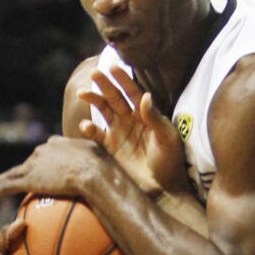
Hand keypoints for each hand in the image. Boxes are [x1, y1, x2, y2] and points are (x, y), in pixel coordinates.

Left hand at [0, 135, 103, 199]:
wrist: (94, 171)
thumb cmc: (106, 169)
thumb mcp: (106, 162)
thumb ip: (104, 165)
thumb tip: (116, 178)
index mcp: (60, 144)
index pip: (47, 153)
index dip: (42, 161)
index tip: (38, 166)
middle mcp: (44, 151)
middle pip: (28, 163)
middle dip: (19, 171)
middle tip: (8, 178)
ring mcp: (35, 165)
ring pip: (11, 174)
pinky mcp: (30, 179)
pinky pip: (6, 185)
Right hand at [77, 68, 187, 196]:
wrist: (163, 188)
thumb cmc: (171, 161)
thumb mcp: (167, 138)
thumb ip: (155, 117)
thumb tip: (145, 95)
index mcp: (145, 114)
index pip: (132, 91)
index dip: (123, 79)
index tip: (113, 66)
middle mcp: (130, 119)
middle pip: (114, 97)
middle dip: (104, 84)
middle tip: (94, 73)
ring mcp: (119, 133)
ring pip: (103, 111)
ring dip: (93, 100)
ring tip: (83, 92)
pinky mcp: (110, 148)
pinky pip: (97, 135)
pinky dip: (90, 129)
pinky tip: (87, 125)